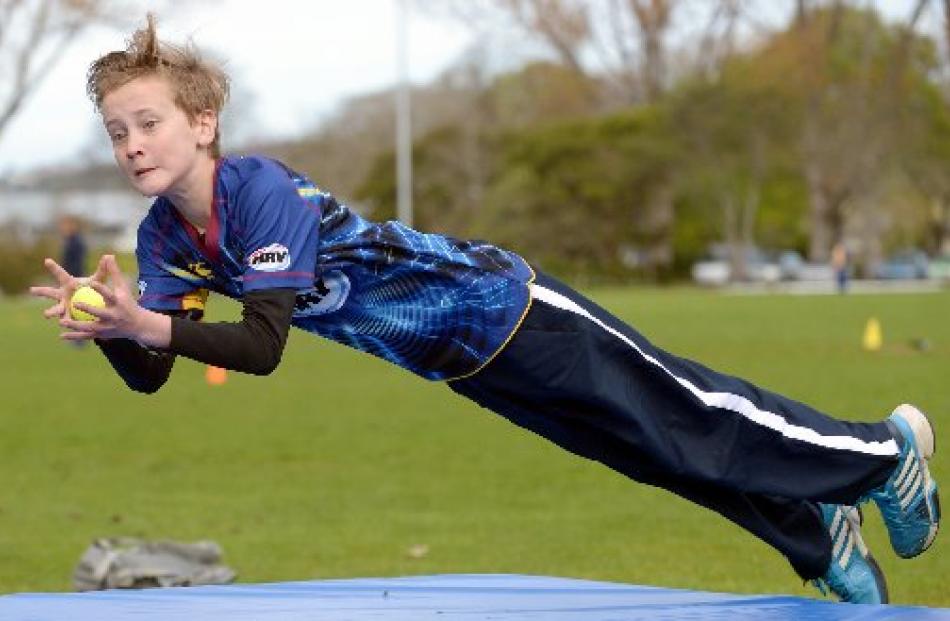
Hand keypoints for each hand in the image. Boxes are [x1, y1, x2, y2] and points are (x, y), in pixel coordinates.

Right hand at [30, 255, 108, 325]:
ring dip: (51, 311)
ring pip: (56, 309)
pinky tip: (63, 326)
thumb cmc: (94, 289)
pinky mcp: (68, 317)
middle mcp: (62, 294)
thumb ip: (102, 270)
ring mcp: (63, 306)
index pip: (60, 274)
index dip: (54, 267)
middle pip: (50, 292)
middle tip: (32, 290)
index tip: (47, 260)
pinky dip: (65, 323)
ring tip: (47, 314)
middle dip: (41, 291)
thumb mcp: (98, 280)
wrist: (95, 304)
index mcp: (68, 283)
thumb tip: (109, 255)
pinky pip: (66, 319)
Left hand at [31, 255, 169, 345]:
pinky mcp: (102, 334)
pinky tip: (61, 336)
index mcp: (118, 303)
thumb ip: (114, 272)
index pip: (109, 295)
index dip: (101, 289)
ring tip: (62, 322)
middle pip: (100, 313)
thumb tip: (109, 255)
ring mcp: (107, 327)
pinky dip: (74, 336)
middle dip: (89, 309)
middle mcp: (114, 316)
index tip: (92, 282)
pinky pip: (86, 336)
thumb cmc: (128, 302)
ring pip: (90, 327)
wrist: (138, 325)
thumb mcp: (123, 288)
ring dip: (76, 326)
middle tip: (74, 303)